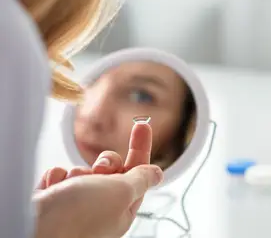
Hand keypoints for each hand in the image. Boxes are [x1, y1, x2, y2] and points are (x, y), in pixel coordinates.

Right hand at [34, 124, 162, 237]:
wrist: (32, 230)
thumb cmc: (78, 218)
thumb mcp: (119, 193)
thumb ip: (139, 179)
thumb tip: (157, 174)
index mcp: (121, 208)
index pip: (138, 172)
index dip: (141, 147)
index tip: (143, 125)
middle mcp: (100, 206)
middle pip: (111, 167)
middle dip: (105, 162)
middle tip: (100, 170)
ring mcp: (76, 202)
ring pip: (85, 168)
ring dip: (78, 173)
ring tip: (69, 188)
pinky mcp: (55, 197)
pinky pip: (62, 174)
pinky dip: (58, 178)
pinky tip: (53, 190)